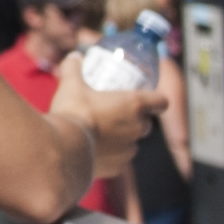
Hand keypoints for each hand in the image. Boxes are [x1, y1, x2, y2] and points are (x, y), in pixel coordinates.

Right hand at [47, 59, 155, 184]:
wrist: (62, 149)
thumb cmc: (72, 113)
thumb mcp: (70, 85)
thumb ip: (74, 68)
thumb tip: (74, 57)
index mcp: (133, 105)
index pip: (161, 101)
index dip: (157, 100)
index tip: (151, 100)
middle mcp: (136, 127)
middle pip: (146, 123)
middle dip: (135, 120)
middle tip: (115, 115)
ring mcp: (129, 149)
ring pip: (132, 142)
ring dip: (123, 138)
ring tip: (102, 134)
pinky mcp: (119, 167)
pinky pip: (120, 160)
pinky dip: (112, 156)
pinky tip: (96, 151)